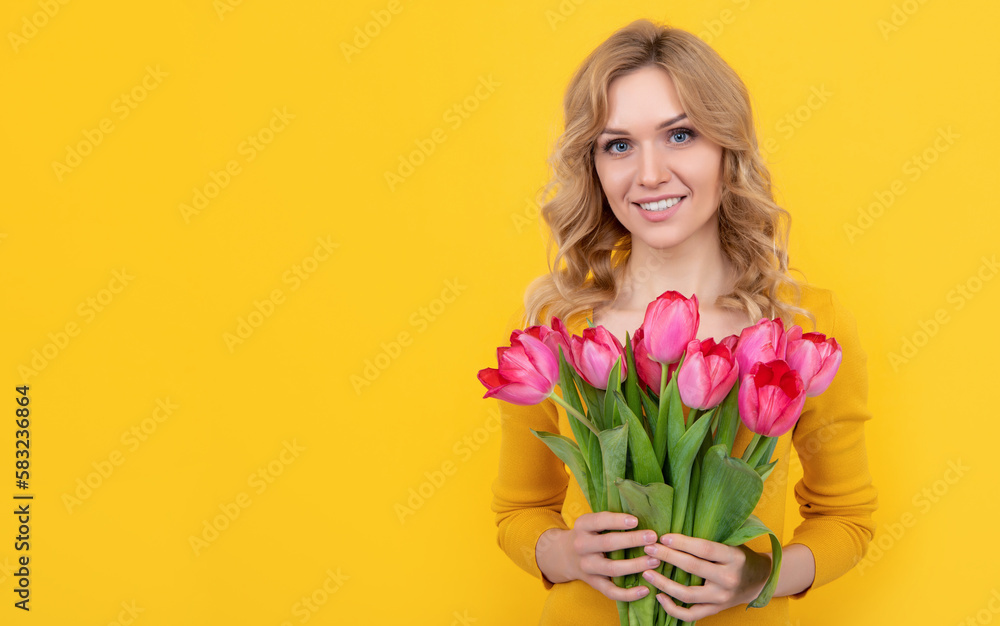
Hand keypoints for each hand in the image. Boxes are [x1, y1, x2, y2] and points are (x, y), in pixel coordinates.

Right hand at [536, 512, 661, 601]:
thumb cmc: (589, 534)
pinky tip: (645, 590)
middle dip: (632, 540)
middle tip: (653, 537)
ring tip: (655, 560)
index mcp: (582, 526)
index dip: (617, 521)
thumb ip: (610, 520)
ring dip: (635, 565)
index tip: (636, 521)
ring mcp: (586, 566)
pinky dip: (628, 594)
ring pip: (612, 568)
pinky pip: (611, 591)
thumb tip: (644, 515)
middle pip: (608, 544)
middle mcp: (582, 545)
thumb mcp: (591, 522)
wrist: (564, 556)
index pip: (599, 521)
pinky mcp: (593, 583)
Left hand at [640, 534, 771, 621]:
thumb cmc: (739, 557)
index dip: (682, 543)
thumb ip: (709, 539)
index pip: (704, 549)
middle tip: (648, 548)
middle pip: (692, 568)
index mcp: (733, 557)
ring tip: (646, 572)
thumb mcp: (732, 543)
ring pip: (687, 594)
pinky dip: (672, 608)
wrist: (760, 581)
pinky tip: (659, 596)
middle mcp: (728, 579)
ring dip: (663, 583)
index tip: (663, 537)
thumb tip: (676, 531)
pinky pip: (690, 614)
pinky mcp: (715, 610)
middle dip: (667, 557)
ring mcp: (721, 598)